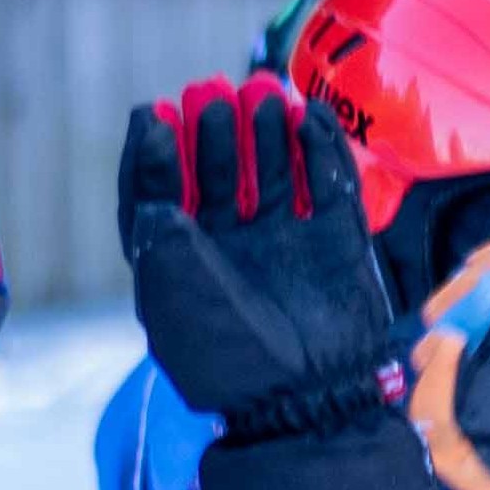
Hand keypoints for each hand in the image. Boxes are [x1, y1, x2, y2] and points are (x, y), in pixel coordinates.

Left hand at [116, 76, 403, 442]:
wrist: (305, 398)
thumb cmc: (226, 347)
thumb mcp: (169, 280)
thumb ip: (156, 210)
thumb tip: (156, 141)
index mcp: (182, 265)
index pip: (160, 194)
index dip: (153, 152)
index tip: (154, 111)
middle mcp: (232, 252)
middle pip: (218, 176)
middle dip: (213, 133)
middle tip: (211, 92)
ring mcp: (287, 248)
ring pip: (273, 174)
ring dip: (265, 132)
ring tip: (260, 92)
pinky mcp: (336, 246)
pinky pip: (328, 187)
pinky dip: (320, 149)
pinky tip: (306, 115)